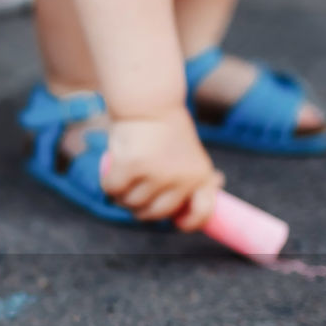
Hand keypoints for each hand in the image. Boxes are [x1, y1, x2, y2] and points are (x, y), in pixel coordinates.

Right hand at [101, 108, 224, 231]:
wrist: (150, 103)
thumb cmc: (167, 128)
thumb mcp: (190, 152)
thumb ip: (196, 172)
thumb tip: (217, 182)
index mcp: (201, 176)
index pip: (202, 213)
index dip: (188, 222)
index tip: (175, 222)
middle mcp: (182, 179)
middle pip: (155, 214)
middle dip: (140, 208)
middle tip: (134, 192)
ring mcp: (157, 174)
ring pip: (131, 204)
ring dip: (121, 196)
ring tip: (122, 178)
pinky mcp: (133, 167)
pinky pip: (113, 190)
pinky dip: (108, 184)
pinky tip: (110, 173)